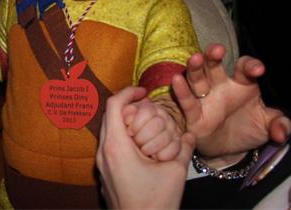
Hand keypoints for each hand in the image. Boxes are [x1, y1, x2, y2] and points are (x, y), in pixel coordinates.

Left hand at [98, 87, 194, 209]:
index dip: (129, 92)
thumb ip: (182, 148)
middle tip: (146, 108)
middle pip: (109, 115)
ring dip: (125, 123)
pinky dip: (123, 138)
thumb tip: (189, 135)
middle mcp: (103, 152)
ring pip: (108, 130)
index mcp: (116, 147)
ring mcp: (101, 163)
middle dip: (128, 108)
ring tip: (145, 127)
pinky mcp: (104, 173)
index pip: (114, 105)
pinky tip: (141, 146)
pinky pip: (109, 145)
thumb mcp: (175, 172)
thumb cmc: (155, 204)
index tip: (143, 91)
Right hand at [172, 44, 290, 157]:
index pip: (244, 68)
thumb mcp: (268, 126)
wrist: (230, 151)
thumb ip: (280, 125)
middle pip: (214, 66)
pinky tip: (177, 80)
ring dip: (195, 68)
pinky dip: (182, 91)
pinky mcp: (194, 115)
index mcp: (242, 84)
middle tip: (218, 50)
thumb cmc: (248, 129)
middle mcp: (221, 87)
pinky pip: (187, 102)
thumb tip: (282, 133)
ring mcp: (206, 99)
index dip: (250, 66)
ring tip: (194, 58)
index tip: (258, 70)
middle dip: (214, 56)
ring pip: (198, 79)